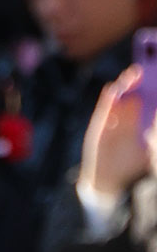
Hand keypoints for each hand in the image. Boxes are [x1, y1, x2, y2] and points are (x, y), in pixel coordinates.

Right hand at [79, 69, 149, 203]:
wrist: (110, 182)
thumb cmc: (131, 165)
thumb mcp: (148, 147)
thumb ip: (153, 133)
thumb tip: (156, 114)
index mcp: (138, 119)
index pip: (144, 96)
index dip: (149, 83)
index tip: (155, 71)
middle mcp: (125, 117)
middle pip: (132, 93)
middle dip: (138, 81)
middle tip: (144, 69)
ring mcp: (111, 122)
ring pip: (117, 99)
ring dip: (123, 86)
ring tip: (131, 76)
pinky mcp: (99, 129)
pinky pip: (103, 112)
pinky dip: (107, 101)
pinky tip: (112, 91)